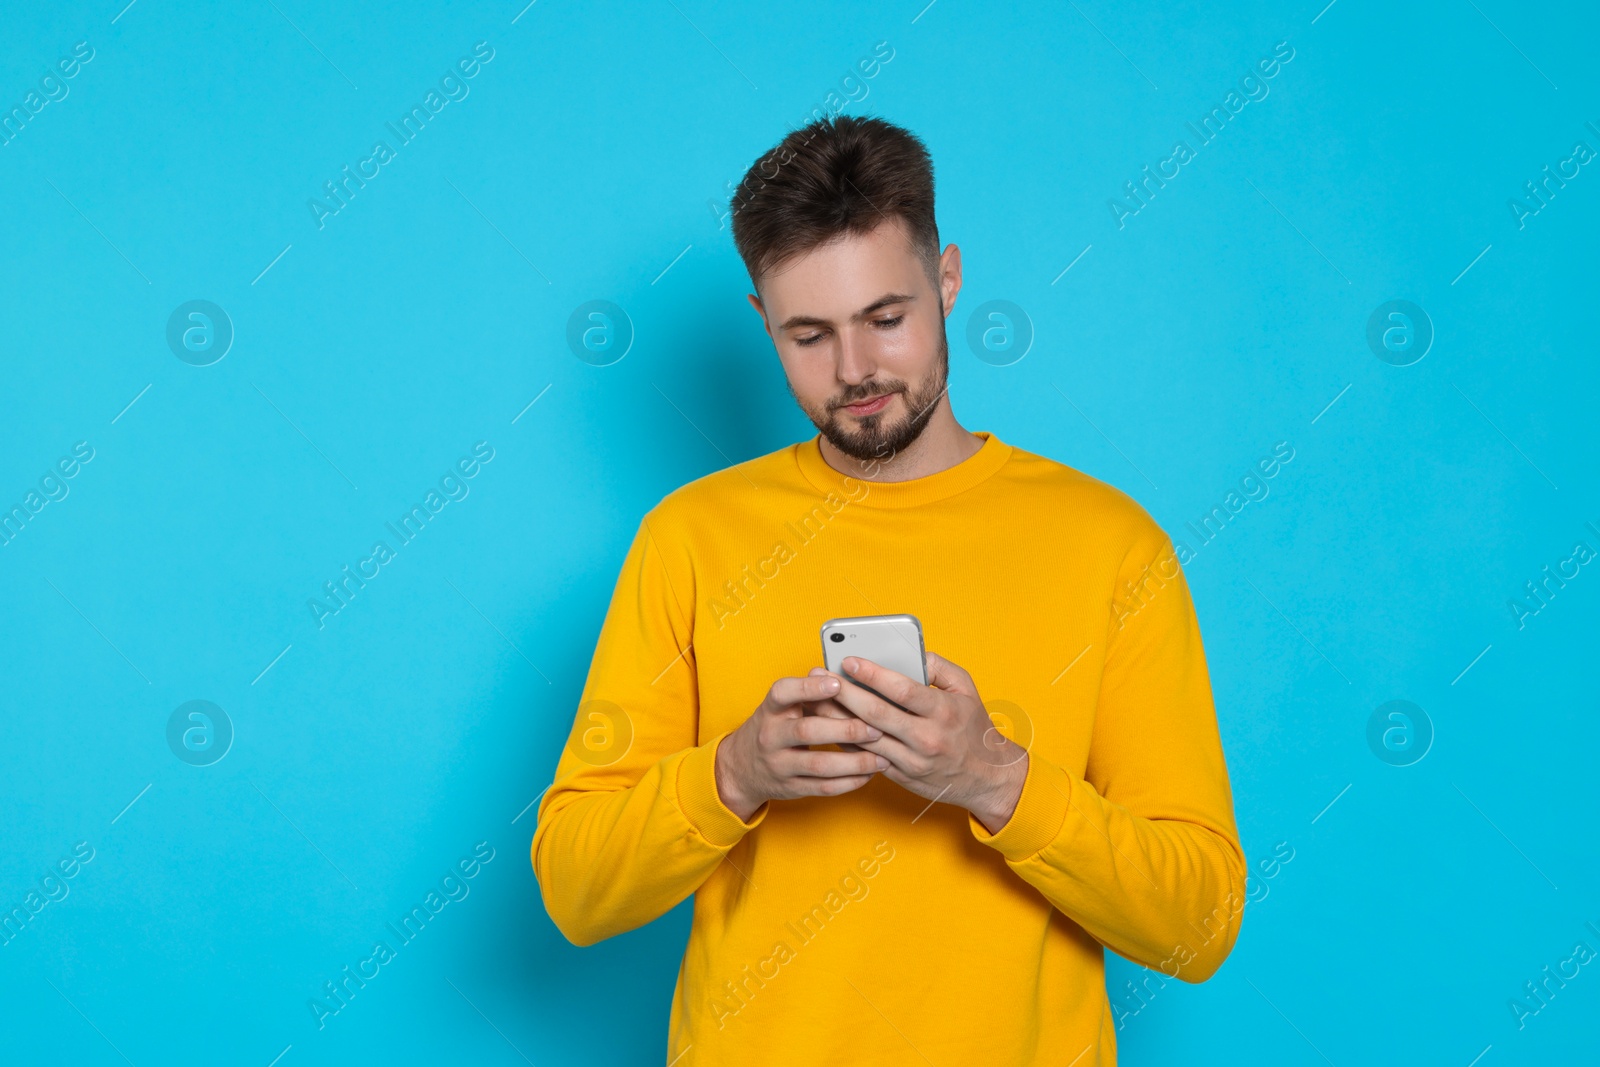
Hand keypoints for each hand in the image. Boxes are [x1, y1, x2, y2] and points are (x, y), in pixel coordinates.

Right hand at [714, 674, 888, 821]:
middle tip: (875, 728)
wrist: (742, 767)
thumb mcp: (781, 706)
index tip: (837, 684)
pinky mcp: (790, 787)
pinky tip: (868, 774)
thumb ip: (807, 692)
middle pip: (808, 731)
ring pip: (820, 764)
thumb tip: (836, 674)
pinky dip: (849, 782)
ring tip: (881, 757)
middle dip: (845, 730)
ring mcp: (779, 764)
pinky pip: (823, 787)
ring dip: (855, 762)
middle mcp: (771, 736)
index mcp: (771, 709)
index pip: (784, 693)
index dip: (809, 688)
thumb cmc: (773, 728)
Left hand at [825, 651, 1027, 833]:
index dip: (872, 674)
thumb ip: (939, 666)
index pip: (902, 690)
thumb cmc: (974, 728)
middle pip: (876, 713)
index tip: (849, 660)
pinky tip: (828, 725)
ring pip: (865, 738)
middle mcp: (926, 738)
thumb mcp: (967, 689)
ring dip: (836, 718)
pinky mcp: (900, 776)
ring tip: (814, 698)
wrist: (986, 777)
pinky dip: (845, 741)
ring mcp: (911, 760)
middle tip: (820, 675)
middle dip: (843, 692)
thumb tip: (911, 651)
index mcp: (943, 712)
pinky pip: (866, 756)